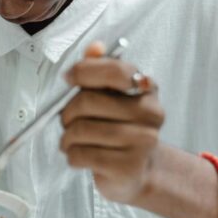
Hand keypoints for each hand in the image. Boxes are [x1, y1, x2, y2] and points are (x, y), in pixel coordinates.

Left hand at [59, 41, 164, 203]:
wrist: (137, 170)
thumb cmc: (118, 126)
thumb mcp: (110, 94)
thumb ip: (100, 68)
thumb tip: (95, 47)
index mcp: (147, 88)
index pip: (114, 70)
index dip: (83, 71)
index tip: (68, 79)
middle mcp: (151, 113)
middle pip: (89, 102)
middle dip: (67, 111)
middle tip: (66, 119)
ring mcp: (143, 142)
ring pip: (82, 130)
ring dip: (67, 136)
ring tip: (70, 139)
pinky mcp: (129, 167)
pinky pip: (82, 155)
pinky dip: (71, 154)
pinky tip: (77, 154)